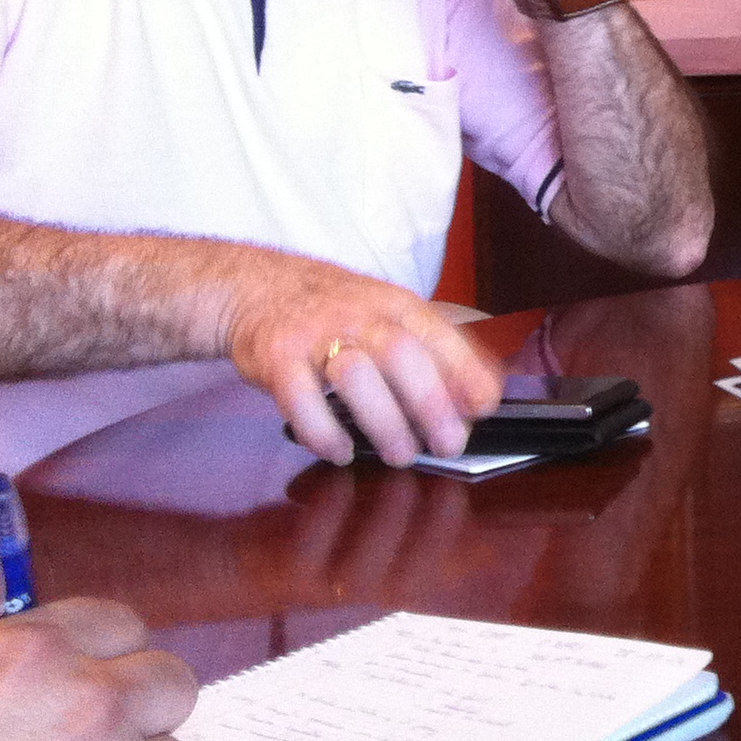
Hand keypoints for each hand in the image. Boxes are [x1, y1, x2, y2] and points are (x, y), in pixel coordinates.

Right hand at [221, 254, 503, 465]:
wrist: (256, 287)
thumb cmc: (334, 311)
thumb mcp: (388, 314)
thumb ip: (431, 348)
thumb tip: (479, 392)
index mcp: (395, 305)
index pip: (440, 334)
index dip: (467, 371)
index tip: (485, 406)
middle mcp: (359, 315)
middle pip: (402, 355)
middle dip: (431, 405)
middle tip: (447, 444)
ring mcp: (315, 335)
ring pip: (356, 375)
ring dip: (384, 422)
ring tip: (399, 454)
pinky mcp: (276, 358)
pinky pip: (300, 398)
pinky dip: (323, 432)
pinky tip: (340, 451)